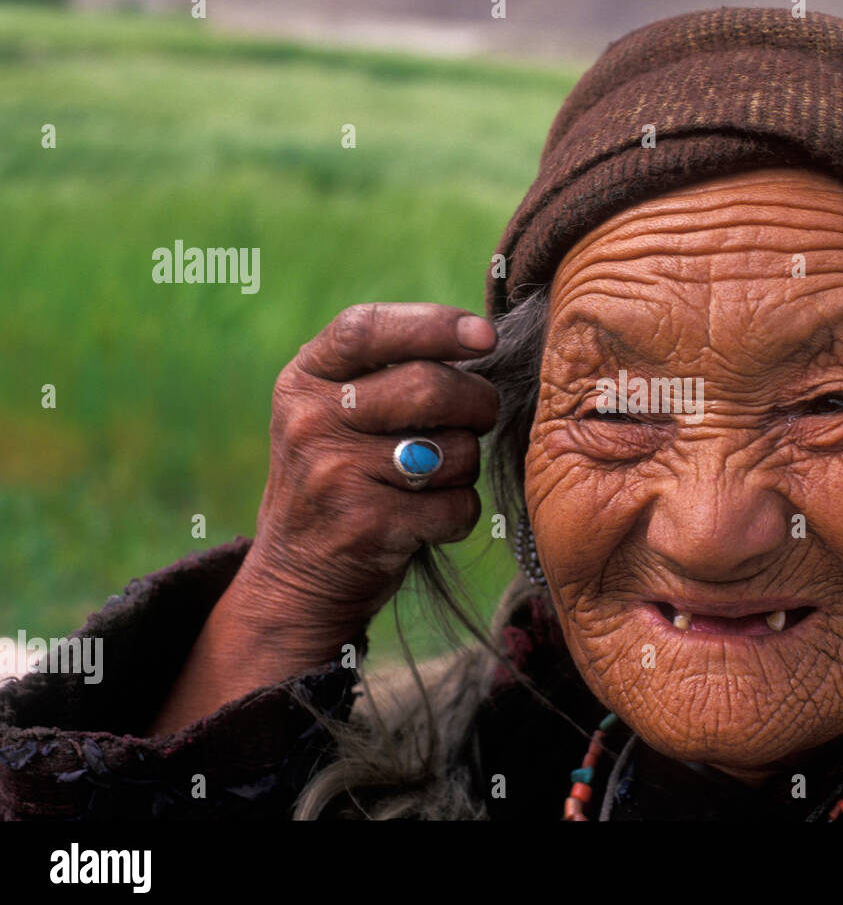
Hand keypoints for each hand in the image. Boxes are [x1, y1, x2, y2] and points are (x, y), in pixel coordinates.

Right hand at [231, 302, 498, 650]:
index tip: (485, 337)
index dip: (434, 325)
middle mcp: (311, 421)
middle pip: (430, 386)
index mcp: (303, 381)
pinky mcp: (367, 524)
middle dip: (478, 402)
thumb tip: (479, 338)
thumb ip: (383, 372)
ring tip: (435, 478)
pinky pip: (457, 504)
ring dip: (466, 466)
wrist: (295, 579)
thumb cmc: (338, 479)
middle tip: (481, 416)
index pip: (367, 329)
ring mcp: (335, 474)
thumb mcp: (331, 413)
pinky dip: (459, 514)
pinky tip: (429, 520)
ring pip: (455, 449)